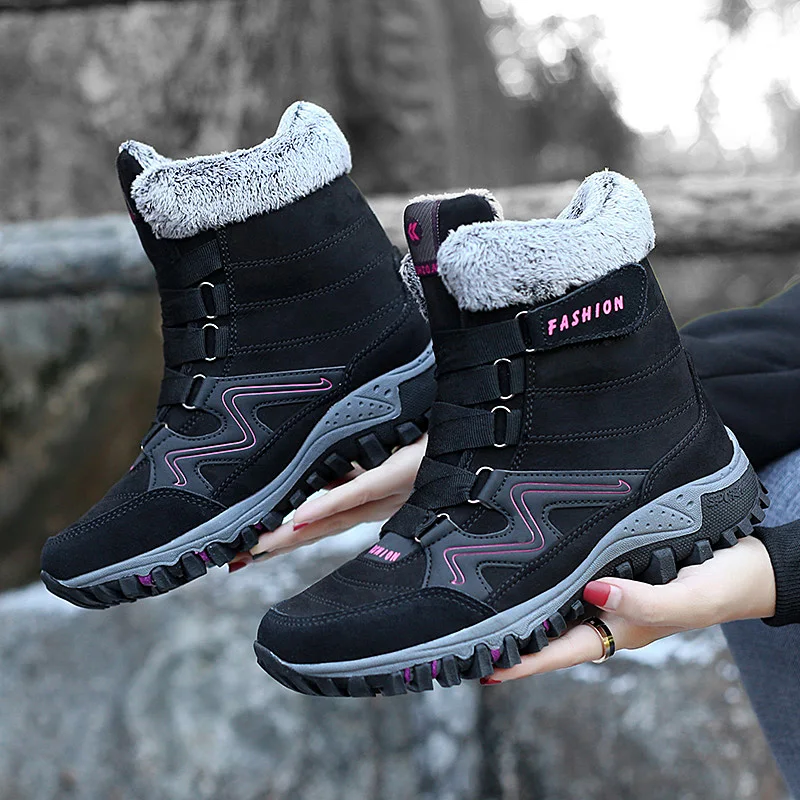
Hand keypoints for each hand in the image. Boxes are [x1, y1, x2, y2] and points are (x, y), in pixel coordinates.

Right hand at [229, 435, 425, 569]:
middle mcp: (375, 502)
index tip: (250, 550)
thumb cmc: (436, 442)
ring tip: (257, 548)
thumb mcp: (389, 453)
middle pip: (317, 528)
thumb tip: (326, 477)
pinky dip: (327, 506)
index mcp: (372, 497)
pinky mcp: (400, 472)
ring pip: (331, 518)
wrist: (478, 431)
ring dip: (292, 534)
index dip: (285, 536)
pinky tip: (299, 519)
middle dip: (277, 544)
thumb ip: (358, 467)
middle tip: (237, 561)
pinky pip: (359, 491)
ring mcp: (385, 491)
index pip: (319, 520)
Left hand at [484, 535, 775, 683]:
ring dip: (522, 603)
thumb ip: (645, 603)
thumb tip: (593, 592)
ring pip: (555, 600)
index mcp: (620, 630)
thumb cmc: (721, 586)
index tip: (482, 664)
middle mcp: (606, 612)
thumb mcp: (688, 600)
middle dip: (509, 633)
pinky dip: (547, 572)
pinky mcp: (610, 563)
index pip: (559, 650)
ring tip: (478, 600)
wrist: (746, 563)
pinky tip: (525, 562)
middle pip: (548, 627)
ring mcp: (606, 589)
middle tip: (462, 630)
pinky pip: (571, 571)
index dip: (521, 660)